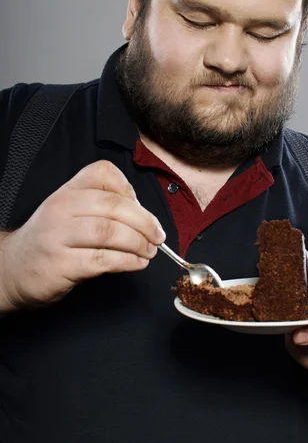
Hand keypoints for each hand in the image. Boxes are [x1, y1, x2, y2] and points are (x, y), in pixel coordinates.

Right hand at [0, 160, 165, 308]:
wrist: (12, 269)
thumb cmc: (51, 241)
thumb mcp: (69, 213)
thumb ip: (101, 208)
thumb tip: (144, 218)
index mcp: (67, 191)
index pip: (103, 173)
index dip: (129, 190)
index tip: (141, 210)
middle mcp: (61, 208)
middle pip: (114, 205)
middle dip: (144, 222)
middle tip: (158, 236)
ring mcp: (59, 236)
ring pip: (110, 232)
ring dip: (138, 243)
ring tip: (150, 252)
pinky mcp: (61, 264)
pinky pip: (103, 259)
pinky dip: (128, 262)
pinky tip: (137, 264)